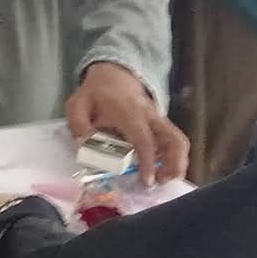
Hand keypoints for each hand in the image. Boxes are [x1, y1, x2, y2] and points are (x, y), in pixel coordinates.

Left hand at [65, 62, 188, 184]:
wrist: (113, 75)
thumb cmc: (95, 94)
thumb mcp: (77, 104)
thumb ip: (78, 125)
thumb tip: (85, 146)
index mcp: (129, 113)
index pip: (145, 140)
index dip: (148, 161)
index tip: (148, 181)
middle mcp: (150, 116)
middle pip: (176, 139)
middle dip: (176, 164)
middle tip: (161, 182)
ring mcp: (158, 120)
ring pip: (179, 141)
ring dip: (177, 164)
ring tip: (162, 179)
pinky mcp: (161, 124)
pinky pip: (174, 141)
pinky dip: (173, 158)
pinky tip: (159, 170)